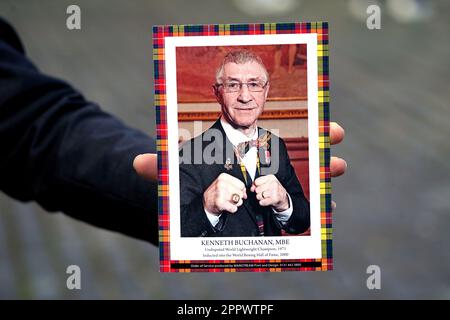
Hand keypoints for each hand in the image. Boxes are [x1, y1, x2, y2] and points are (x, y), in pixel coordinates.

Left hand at [133, 122, 346, 208]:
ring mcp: (266, 185)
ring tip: (338, 170)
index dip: (300, 126)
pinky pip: (292, 206)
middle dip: (320, 145)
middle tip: (337, 139)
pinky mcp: (267, 208)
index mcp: (244, 147)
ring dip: (323, 175)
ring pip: (300, 178)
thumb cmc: (187, 183)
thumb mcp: (176, 174)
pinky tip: (327, 213)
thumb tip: (137, 163)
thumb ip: (162, 168)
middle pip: (295, 152)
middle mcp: (259, 163)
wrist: (191, 207)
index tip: (322, 121)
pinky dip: (309, 207)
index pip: (276, 133)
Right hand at [202, 173, 246, 214]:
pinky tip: (228, 207)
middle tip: (231, 198)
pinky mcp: (219, 202)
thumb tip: (245, 192)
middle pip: (240, 193)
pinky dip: (232, 209)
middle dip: (238, 197)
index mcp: (223, 177)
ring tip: (229, 202)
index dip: (241, 190)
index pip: (241, 185)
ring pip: (238, 200)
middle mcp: (221, 183)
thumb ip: (236, 186)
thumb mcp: (224, 185)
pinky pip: (233, 208)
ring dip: (235, 204)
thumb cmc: (216, 193)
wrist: (206, 202)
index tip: (237, 193)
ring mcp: (220, 192)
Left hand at [250, 175, 288, 210]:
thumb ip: (257, 184)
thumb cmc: (274, 189)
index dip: (255, 185)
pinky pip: (262, 202)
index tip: (258, 187)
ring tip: (265, 197)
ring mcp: (275, 191)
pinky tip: (266, 200)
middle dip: (258, 192)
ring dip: (260, 198)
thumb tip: (252, 188)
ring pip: (259, 196)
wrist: (282, 197)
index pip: (256, 181)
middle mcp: (273, 183)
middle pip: (257, 189)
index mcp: (271, 177)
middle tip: (263, 193)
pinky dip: (262, 202)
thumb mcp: (267, 183)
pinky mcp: (275, 199)